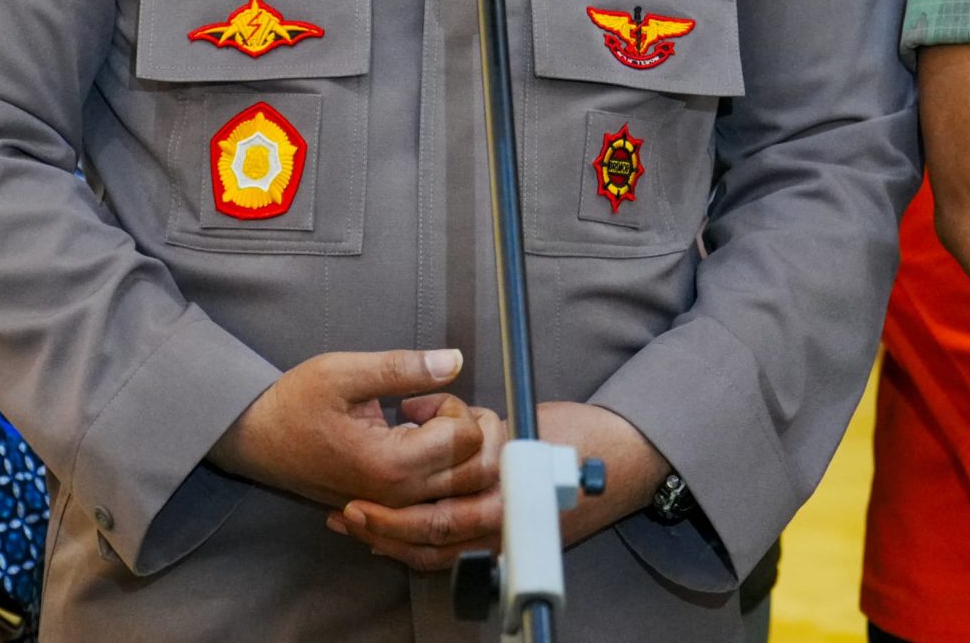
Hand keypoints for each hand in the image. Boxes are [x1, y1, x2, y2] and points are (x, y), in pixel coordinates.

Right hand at [209, 348, 494, 513]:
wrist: (258, 441)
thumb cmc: (296, 404)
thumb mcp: (344, 373)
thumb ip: (403, 368)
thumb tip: (455, 359)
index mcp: (391, 465)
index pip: (466, 439)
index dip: (453, 407)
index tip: (415, 400)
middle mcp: (401, 497)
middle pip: (479, 470)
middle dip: (471, 431)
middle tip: (434, 410)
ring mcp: (399, 511)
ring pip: (469, 492)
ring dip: (465, 454)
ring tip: (428, 428)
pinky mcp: (395, 513)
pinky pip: (447, 502)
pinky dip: (451, 475)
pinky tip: (420, 449)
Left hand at [327, 399, 668, 569]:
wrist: (622, 461)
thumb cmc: (573, 434)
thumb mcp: (516, 417)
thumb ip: (468, 422)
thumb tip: (420, 411)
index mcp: (507, 488)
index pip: (440, 513)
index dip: (394, 513)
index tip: (360, 498)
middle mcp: (507, 522)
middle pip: (432, 539)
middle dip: (384, 529)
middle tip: (347, 512)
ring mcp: (508, 540)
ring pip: (439, 556)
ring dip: (394, 543)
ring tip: (357, 525)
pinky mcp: (507, 547)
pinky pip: (455, 558)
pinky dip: (419, 551)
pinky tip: (389, 539)